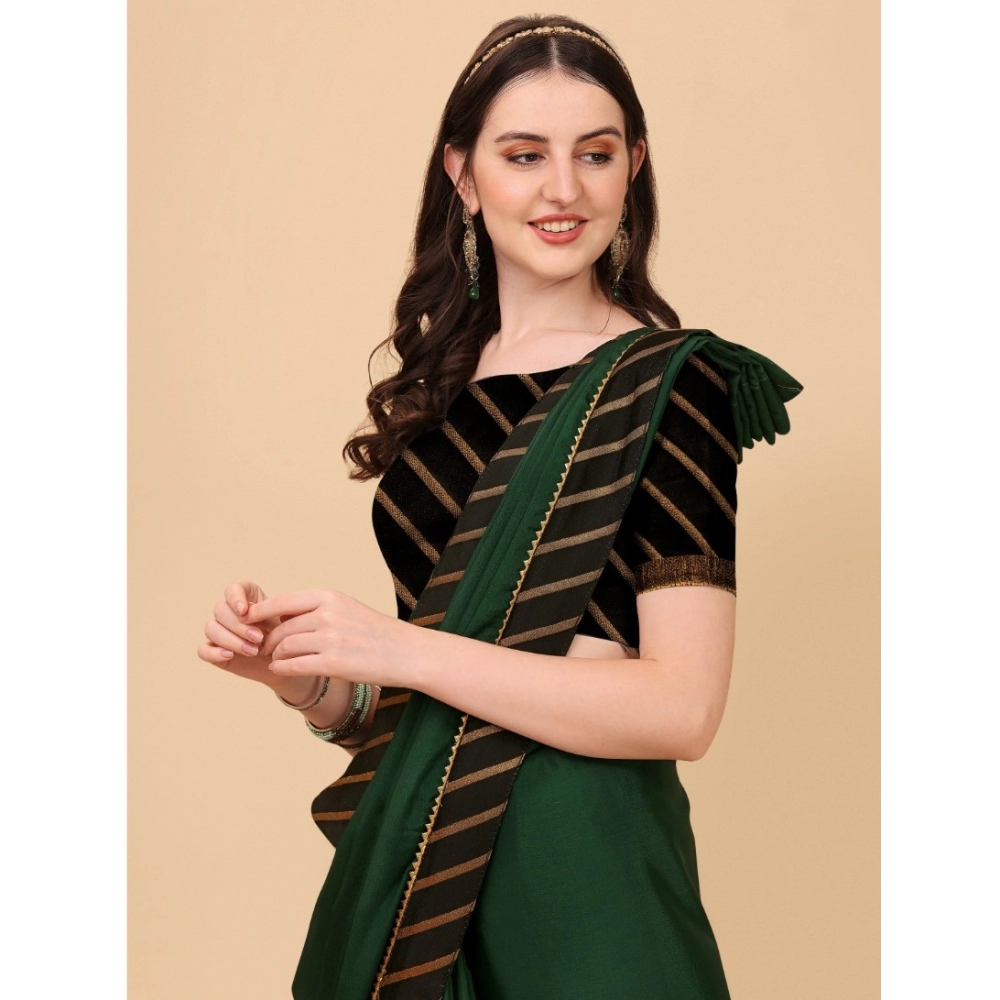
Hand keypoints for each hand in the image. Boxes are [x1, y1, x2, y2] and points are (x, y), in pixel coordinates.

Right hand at [197, 580, 286, 689]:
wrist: (285, 660)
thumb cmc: (285, 635)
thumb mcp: (283, 620)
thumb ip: (269, 611)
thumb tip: (249, 611)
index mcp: (247, 597)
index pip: (232, 589)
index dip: (235, 598)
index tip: (244, 611)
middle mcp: (229, 611)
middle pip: (220, 610)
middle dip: (239, 625)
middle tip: (259, 638)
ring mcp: (220, 631)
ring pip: (211, 629)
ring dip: (231, 640)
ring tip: (253, 651)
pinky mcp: (215, 651)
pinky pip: (203, 650)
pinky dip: (213, 653)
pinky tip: (230, 656)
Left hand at [243, 588, 408, 687]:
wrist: (406, 652)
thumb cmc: (377, 632)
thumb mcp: (347, 608)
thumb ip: (317, 609)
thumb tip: (282, 615)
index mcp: (330, 597)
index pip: (283, 601)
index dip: (261, 611)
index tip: (247, 618)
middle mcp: (328, 614)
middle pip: (282, 627)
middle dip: (269, 640)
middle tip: (264, 647)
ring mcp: (331, 639)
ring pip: (286, 647)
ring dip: (276, 655)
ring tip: (276, 660)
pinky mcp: (334, 663)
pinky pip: (295, 665)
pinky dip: (283, 668)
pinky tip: (281, 669)